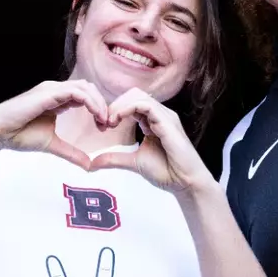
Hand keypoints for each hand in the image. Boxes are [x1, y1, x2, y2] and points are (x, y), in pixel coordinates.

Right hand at [0, 79, 111, 168]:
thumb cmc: (19, 135)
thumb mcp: (52, 145)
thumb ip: (71, 152)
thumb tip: (89, 165)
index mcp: (57, 99)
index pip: (85, 95)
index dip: (98, 108)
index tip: (104, 127)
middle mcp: (55, 90)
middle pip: (88, 88)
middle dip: (102, 104)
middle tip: (107, 124)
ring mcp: (51, 89)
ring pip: (85, 87)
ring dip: (98, 102)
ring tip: (103, 120)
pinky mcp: (48, 93)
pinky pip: (76, 92)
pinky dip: (90, 102)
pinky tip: (95, 115)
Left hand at [88, 89, 214, 194]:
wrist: (185, 182)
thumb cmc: (166, 172)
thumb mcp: (133, 162)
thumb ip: (114, 159)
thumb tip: (92, 163)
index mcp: (152, 121)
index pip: (131, 103)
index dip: (114, 110)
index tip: (102, 126)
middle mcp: (160, 114)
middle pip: (133, 94)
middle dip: (115, 104)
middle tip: (104, 122)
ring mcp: (165, 116)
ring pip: (139, 96)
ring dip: (120, 106)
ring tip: (110, 122)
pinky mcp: (168, 121)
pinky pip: (146, 104)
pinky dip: (128, 108)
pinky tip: (118, 120)